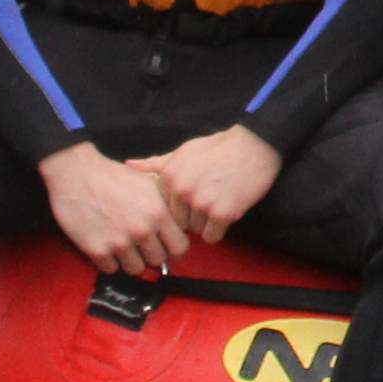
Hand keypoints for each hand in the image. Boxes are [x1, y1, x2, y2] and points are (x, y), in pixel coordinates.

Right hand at [39, 143, 191, 275]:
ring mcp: (119, 242)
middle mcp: (142, 230)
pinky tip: (106, 245)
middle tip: (141, 246)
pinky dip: (109, 261)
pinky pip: (111, 269)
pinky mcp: (97, 250)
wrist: (77, 173)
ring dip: (130, 260)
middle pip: (158, 261)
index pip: (180, 247)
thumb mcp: (148, 182)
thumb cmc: (113, 176)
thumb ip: (165, 206)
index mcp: (158, 213)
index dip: (175, 250)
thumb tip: (179, 227)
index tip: (166, 248)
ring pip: (135, 269)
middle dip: (151, 254)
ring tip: (123, 246)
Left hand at [144, 120, 284, 245]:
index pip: (164, 208)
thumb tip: (128, 165)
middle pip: (179, 222)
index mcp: (169, 176)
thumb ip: (156, 163)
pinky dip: (220, 228)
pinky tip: (227, 210)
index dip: (178, 206)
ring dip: (207, 222)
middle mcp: (181, 191)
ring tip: (219, 200)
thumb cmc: (218, 147)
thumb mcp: (183, 151)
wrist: (254, 145)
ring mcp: (201, 203)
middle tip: (208, 200)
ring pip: (196, 230)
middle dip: (192, 216)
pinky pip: (212, 236)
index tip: (191, 198)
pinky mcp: (222, 213)